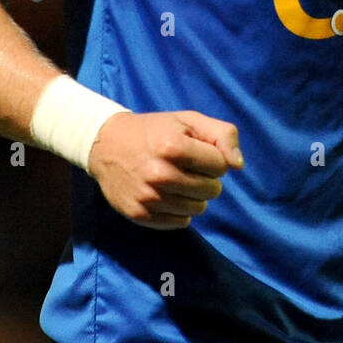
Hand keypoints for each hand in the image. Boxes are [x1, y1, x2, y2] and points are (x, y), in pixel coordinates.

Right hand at [87, 110, 242, 228]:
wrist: (105, 145)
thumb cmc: (154, 131)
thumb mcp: (189, 121)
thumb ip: (222, 135)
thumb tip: (237, 166)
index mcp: (172, 147)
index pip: (220, 166)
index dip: (213, 158)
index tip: (197, 152)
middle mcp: (159, 174)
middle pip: (212, 190)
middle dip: (206, 178)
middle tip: (187, 167)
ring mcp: (148, 197)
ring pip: (198, 208)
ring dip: (195, 196)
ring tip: (178, 181)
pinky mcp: (139, 214)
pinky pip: (180, 222)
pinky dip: (180, 210)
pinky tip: (167, 194)